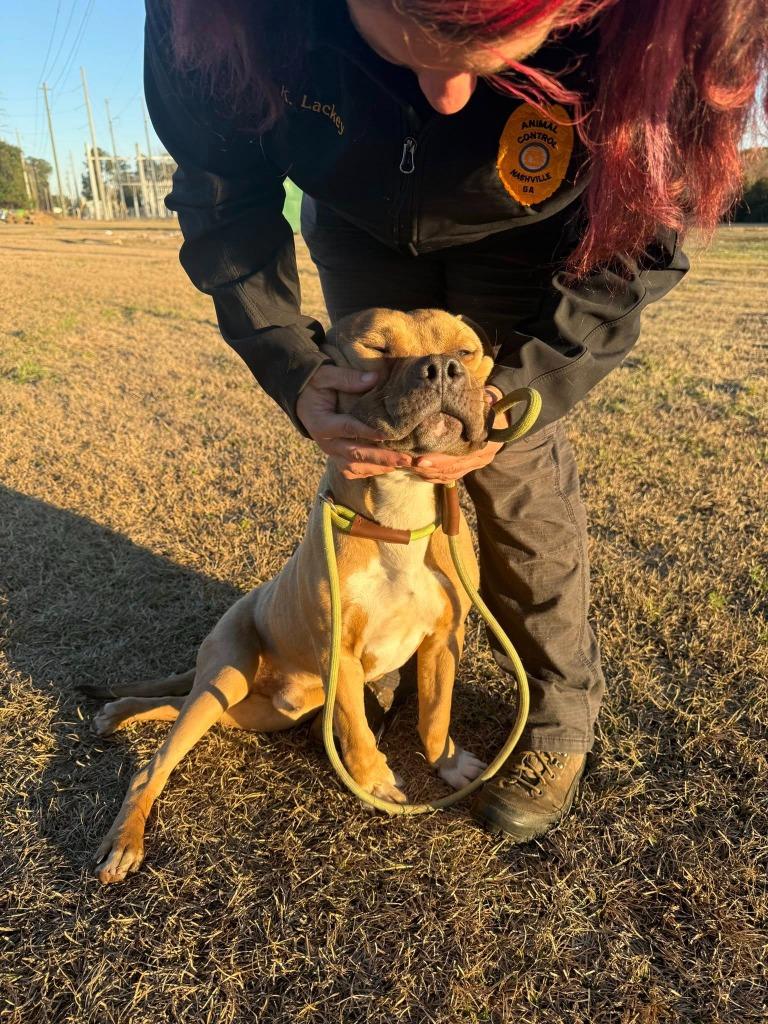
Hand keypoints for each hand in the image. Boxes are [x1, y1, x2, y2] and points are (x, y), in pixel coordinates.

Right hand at [296, 364, 412, 478]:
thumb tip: (375, 378)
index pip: (348, 429)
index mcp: (321, 423)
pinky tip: (389, 467)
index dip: (368, 432)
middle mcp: (326, 443)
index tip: (388, 435)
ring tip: (402, 464)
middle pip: (355, 454)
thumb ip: (348, 378)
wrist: (302, 400)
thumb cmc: (315, 385)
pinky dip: (370, 471)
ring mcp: (331, 452)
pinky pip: (352, 471)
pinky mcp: (336, 457)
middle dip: (382, 458)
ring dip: (379, 467)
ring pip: (355, 467)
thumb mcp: (326, 375)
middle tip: (406, 459)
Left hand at [410, 386, 506, 483]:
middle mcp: (483, 457)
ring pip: (449, 475)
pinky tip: (418, 472)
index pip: (460, 457)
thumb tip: (479, 400)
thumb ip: (475, 405)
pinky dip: (433, 476)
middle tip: (407, 463)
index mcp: (487, 443)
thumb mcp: (483, 403)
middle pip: (452, 468)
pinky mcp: (469, 468)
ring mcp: (476, 465)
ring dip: (427, 473)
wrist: (499, 416)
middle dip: (428, 468)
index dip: (440, 460)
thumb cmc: (487, 405)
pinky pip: (450, 477)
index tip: (420, 459)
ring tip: (408, 466)